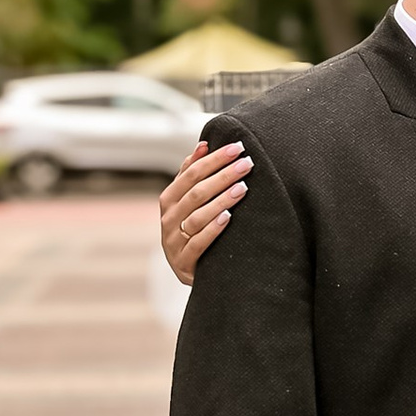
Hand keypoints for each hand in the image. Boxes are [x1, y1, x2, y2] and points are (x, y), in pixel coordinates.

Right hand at [158, 138, 247, 281]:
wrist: (188, 270)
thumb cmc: (192, 229)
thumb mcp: (187, 203)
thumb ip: (191, 175)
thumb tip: (203, 145)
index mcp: (169, 200)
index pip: (191, 173)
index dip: (213, 159)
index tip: (236, 148)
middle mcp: (168, 219)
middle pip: (196, 192)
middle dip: (223, 175)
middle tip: (246, 164)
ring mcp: (173, 242)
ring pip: (197, 216)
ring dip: (221, 200)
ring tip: (243, 188)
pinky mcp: (183, 262)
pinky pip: (198, 243)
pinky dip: (213, 229)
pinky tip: (228, 217)